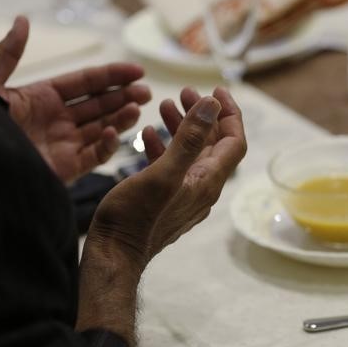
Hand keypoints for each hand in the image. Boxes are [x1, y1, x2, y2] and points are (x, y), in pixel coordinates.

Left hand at [0, 16, 151, 183]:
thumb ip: (8, 53)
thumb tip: (23, 19)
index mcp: (42, 97)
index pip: (85, 83)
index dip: (111, 75)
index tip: (137, 70)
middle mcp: (57, 120)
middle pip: (99, 105)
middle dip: (124, 96)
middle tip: (146, 91)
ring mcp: (64, 144)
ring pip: (102, 128)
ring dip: (122, 117)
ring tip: (139, 107)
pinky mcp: (66, 168)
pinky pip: (94, 155)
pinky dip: (107, 145)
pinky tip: (114, 132)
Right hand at [76, 87, 245, 342]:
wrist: (114, 255)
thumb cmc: (135, 217)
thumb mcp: (164, 173)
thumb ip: (190, 139)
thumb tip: (213, 106)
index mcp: (207, 180)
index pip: (234, 141)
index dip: (230, 113)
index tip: (215, 91)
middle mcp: (202, 189)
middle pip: (213, 145)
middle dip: (201, 115)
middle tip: (183, 93)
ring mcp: (185, 196)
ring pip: (190, 154)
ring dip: (181, 128)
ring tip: (163, 105)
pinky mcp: (166, 202)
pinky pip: (172, 168)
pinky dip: (163, 147)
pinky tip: (146, 135)